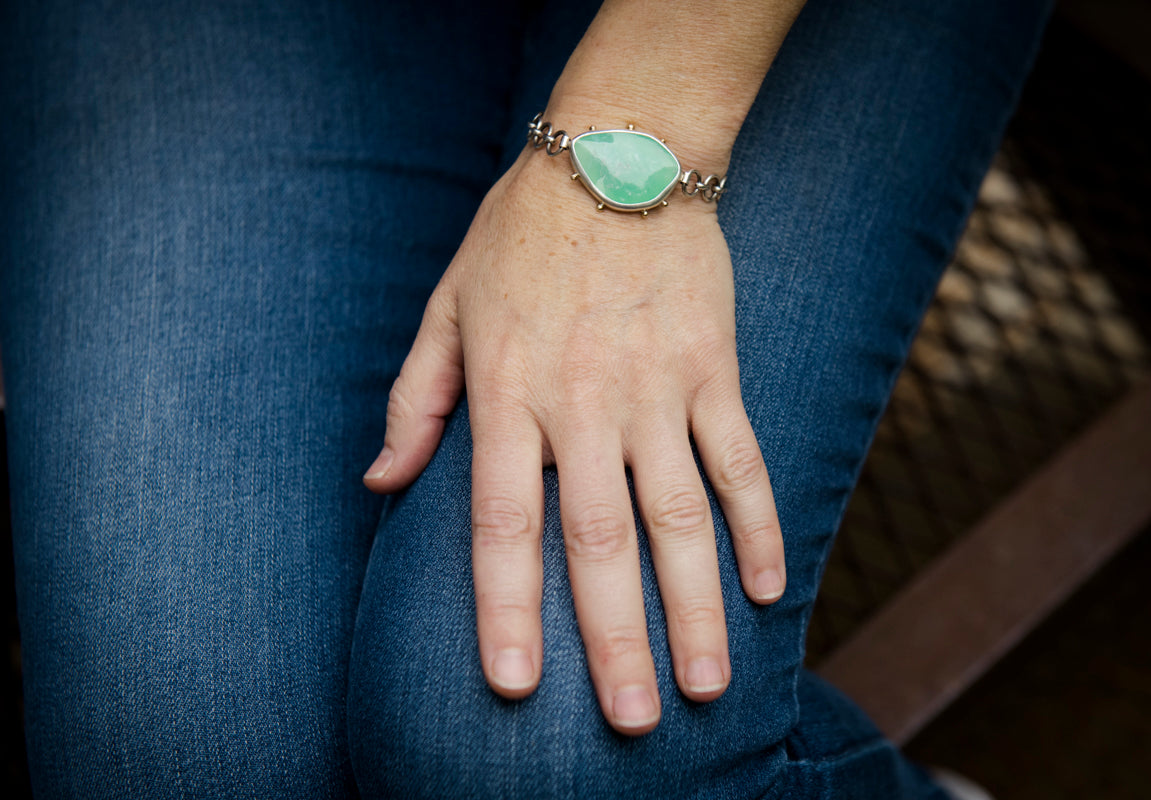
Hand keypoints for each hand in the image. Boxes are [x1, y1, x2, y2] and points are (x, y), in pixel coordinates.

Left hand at [364, 148, 785, 735]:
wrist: (618, 153)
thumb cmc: (521, 236)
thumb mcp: (447, 307)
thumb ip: (415, 400)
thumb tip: (381, 483)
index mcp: (508, 394)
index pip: (503, 524)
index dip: (507, 609)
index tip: (517, 686)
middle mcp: (584, 403)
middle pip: (601, 540)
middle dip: (617, 639)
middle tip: (637, 720)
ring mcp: (658, 388)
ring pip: (682, 515)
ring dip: (698, 605)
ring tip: (711, 683)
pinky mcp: (715, 368)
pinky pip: (742, 460)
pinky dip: (758, 526)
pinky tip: (769, 589)